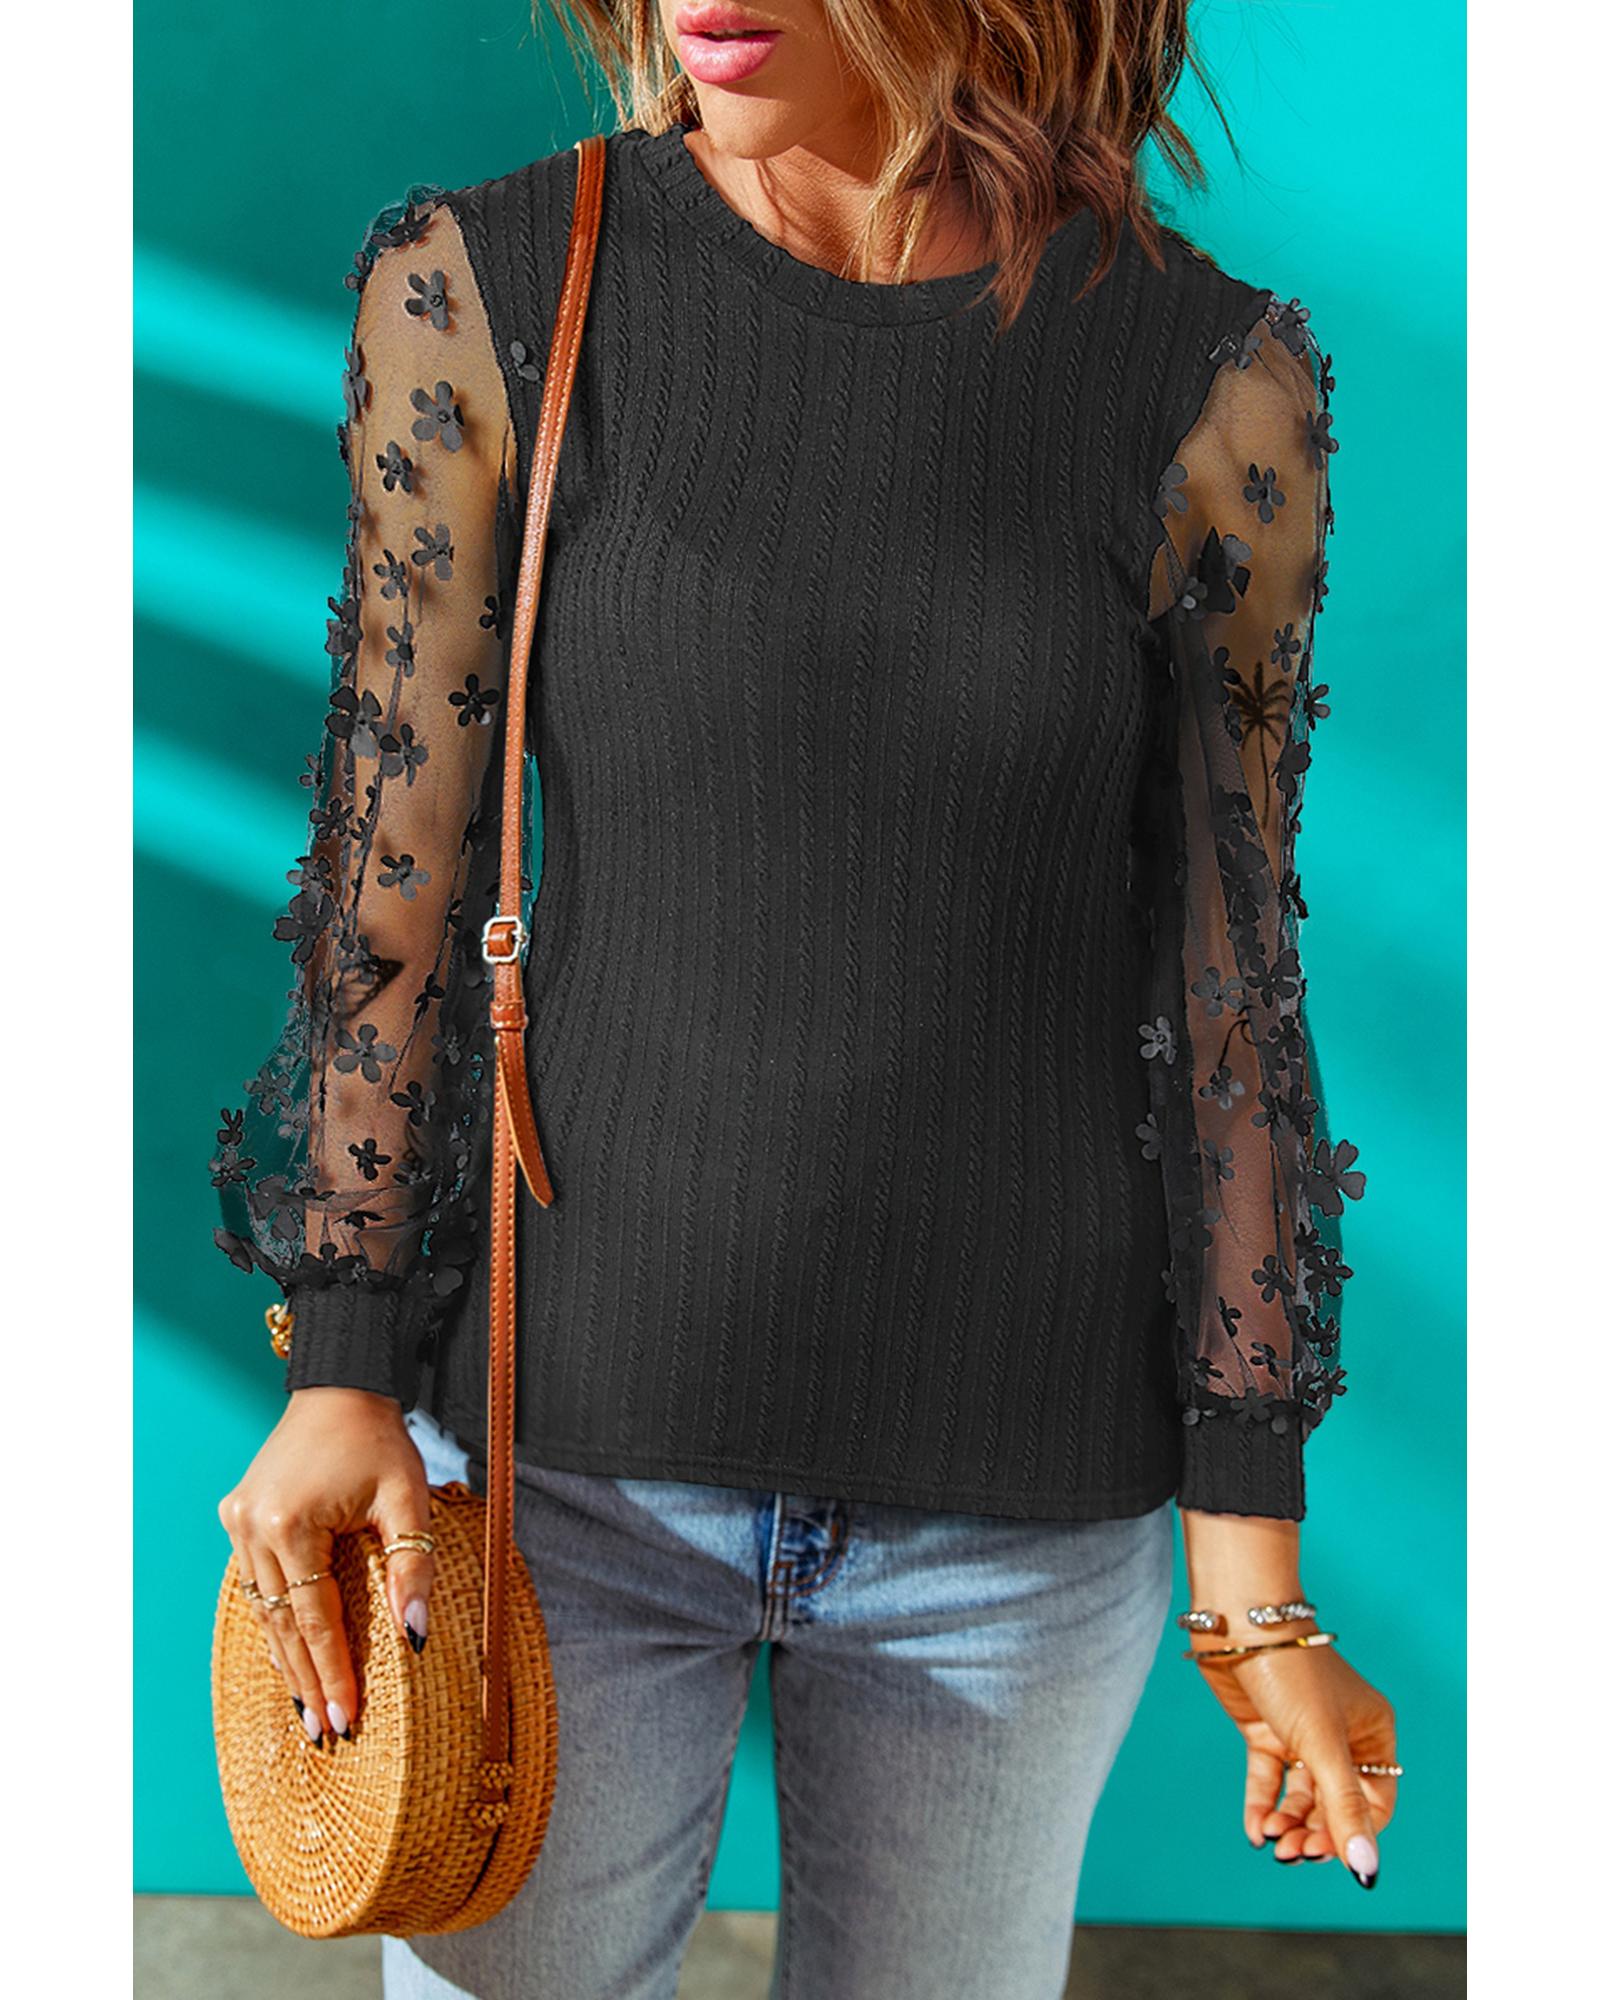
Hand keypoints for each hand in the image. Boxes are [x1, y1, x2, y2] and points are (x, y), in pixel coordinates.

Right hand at [216, 1386, 435, 1744]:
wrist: (340, 1386)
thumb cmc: (378, 1440)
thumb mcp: (406, 1498)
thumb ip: (412, 1566)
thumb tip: (415, 1636)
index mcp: (291, 1523)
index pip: (315, 1617)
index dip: (332, 1671)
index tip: (346, 1718)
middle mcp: (253, 1526)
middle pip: (283, 1623)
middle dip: (306, 1680)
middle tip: (324, 1732)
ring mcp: (238, 1522)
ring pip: (264, 1608)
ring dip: (287, 1657)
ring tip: (307, 1708)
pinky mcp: (237, 1516)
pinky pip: (257, 1583)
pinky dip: (276, 1620)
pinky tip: (289, 1655)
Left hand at [1194, 1636, 1397, 1886]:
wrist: (1238, 1622)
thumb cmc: (1292, 1672)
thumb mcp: (1322, 1743)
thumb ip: (1343, 1808)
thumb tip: (1367, 1870)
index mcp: (1372, 1732)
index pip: (1373, 1803)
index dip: (1353, 1834)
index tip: (1325, 1855)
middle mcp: (1340, 1736)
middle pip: (1334, 1803)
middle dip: (1315, 1831)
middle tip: (1292, 1852)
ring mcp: (1300, 1734)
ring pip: (1301, 1795)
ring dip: (1289, 1823)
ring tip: (1273, 1841)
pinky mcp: (1265, 1731)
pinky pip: (1268, 1780)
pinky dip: (1262, 1806)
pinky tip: (1255, 1831)